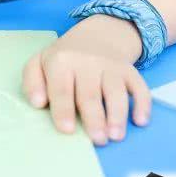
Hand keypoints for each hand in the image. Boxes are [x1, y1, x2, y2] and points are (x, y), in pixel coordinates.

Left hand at [22, 17, 151, 144]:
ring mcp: (111, 66)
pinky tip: (140, 120)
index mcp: (61, 61)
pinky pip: (140, 87)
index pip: (61, 88)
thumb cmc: (64, 59)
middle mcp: (87, 62)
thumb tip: (38, 103)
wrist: (96, 36)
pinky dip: (143, 104)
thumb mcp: (40, 63)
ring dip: (117, 115)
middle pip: (90, 94)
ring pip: (116, 91)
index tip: (67, 130)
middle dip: (94, 118)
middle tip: (97, 140)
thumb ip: (32, 82)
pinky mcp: (129, 71)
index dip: (63, 109)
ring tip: (115, 136)